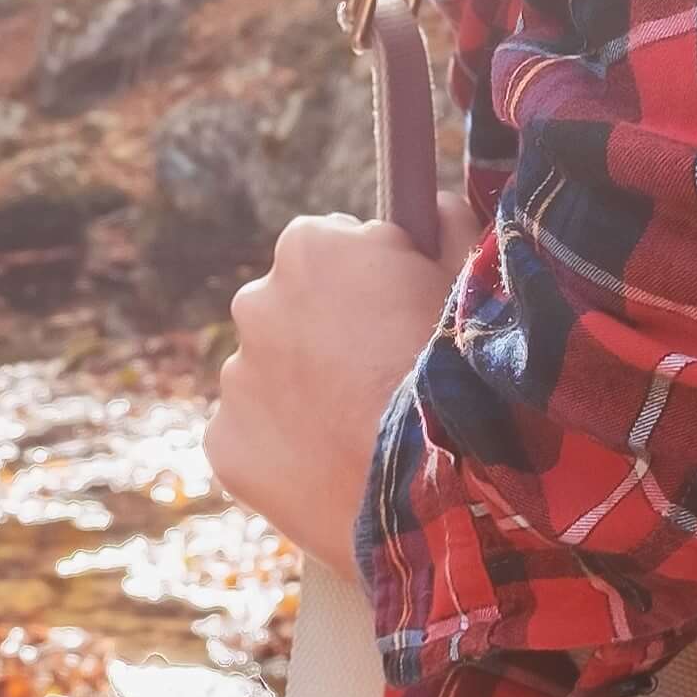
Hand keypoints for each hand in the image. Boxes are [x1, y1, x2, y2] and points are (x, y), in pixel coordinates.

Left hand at [207, 214, 452, 570]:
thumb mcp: (472, 279)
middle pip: (291, 311)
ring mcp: (236, 376)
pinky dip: (286, 451)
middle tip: (380, 379)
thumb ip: (444, 226)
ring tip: (363, 432)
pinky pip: (254, 438)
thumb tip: (433, 205)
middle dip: (326, 336)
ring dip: (305, 395)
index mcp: (312, 245)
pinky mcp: (224, 443)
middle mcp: (257, 301)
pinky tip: (334, 468)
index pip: (331, 247)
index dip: (369, 280)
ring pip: (271, 377)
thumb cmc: (463, 374)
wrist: (436, 490)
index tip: (397, 314)